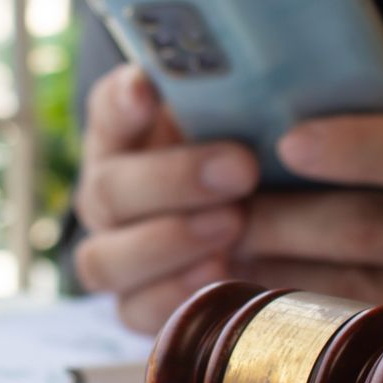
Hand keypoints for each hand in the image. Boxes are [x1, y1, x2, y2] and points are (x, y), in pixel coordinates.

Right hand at [72, 65, 258, 330]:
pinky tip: (219, 275)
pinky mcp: (137, 304)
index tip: (149, 87)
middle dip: (173, 179)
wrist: (277, 223)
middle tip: (240, 168)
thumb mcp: (259, 123)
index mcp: (126, 137)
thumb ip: (246, 104)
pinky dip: (174, 295)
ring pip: (106, 258)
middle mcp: (109, 195)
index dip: (123, 101)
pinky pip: (136, 309)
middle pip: (107, 190)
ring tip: (231, 226)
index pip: (109, 109)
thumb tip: (274, 73)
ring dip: (168, 242)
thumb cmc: (264, 160)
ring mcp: (115, 253)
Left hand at [233, 104, 382, 382]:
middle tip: (222, 200)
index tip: (290, 138)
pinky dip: (332, 327)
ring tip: (228, 252)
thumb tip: (369, 122)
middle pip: (378, 231)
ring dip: (289, 275)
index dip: (359, 146)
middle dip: (289, 217)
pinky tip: (282, 312)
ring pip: (369, 294)